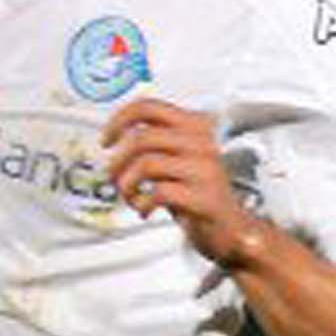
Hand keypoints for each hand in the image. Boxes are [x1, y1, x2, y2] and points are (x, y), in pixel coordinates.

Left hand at [101, 98, 258, 264]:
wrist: (229, 228)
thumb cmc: (196, 193)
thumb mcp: (175, 158)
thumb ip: (152, 143)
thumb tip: (115, 138)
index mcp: (195, 126)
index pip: (149, 107)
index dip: (119, 120)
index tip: (106, 140)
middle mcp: (202, 143)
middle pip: (141, 137)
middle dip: (117, 161)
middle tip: (113, 177)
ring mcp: (204, 169)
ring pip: (146, 164)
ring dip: (127, 185)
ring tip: (131, 197)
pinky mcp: (203, 197)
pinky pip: (158, 192)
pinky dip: (142, 203)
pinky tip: (146, 210)